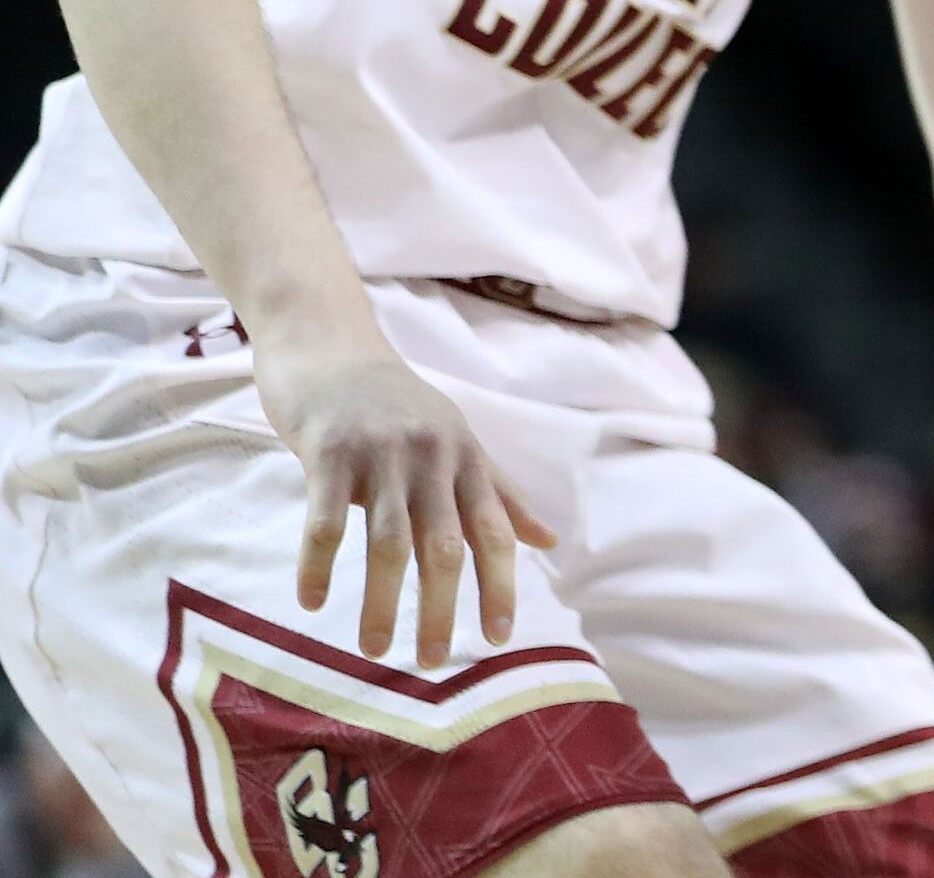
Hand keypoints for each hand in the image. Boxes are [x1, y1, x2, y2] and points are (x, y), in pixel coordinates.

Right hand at [249, 333, 556, 669]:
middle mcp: (432, 458)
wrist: (329, 343)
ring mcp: (380, 455)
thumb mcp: (457, 440)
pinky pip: (324, 521)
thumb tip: (548, 540)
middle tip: (435, 662)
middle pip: (447, 546)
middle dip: (445, 608)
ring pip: (389, 542)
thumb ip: (500, 492)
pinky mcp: (328, 452)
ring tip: (375, 650)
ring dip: (383, 602)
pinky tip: (312, 603)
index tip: (501, 637)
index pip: (495, 532)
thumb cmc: (394, 401)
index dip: (501, 585)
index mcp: (467, 459)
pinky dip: (318, 566)